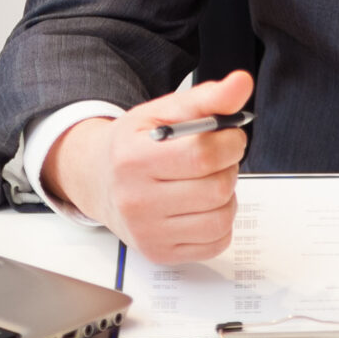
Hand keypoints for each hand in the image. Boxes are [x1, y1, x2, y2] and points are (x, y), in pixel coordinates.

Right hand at [43, 71, 253, 263]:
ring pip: (221, 218)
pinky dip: (220, 223)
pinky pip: (216, 243)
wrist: (97, 180)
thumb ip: (207, 98)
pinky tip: (201, 207)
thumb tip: (241, 84)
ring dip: (226, 197)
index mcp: (134, 158)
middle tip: (216, 160)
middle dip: (228, 169)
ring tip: (206, 182)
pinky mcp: (160, 253)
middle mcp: (136, 200)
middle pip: (216, 188)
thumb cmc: (133, 145)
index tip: (230, 137)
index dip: (230, 143)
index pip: (203, 155)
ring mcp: (147, 232)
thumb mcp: (163, 112)